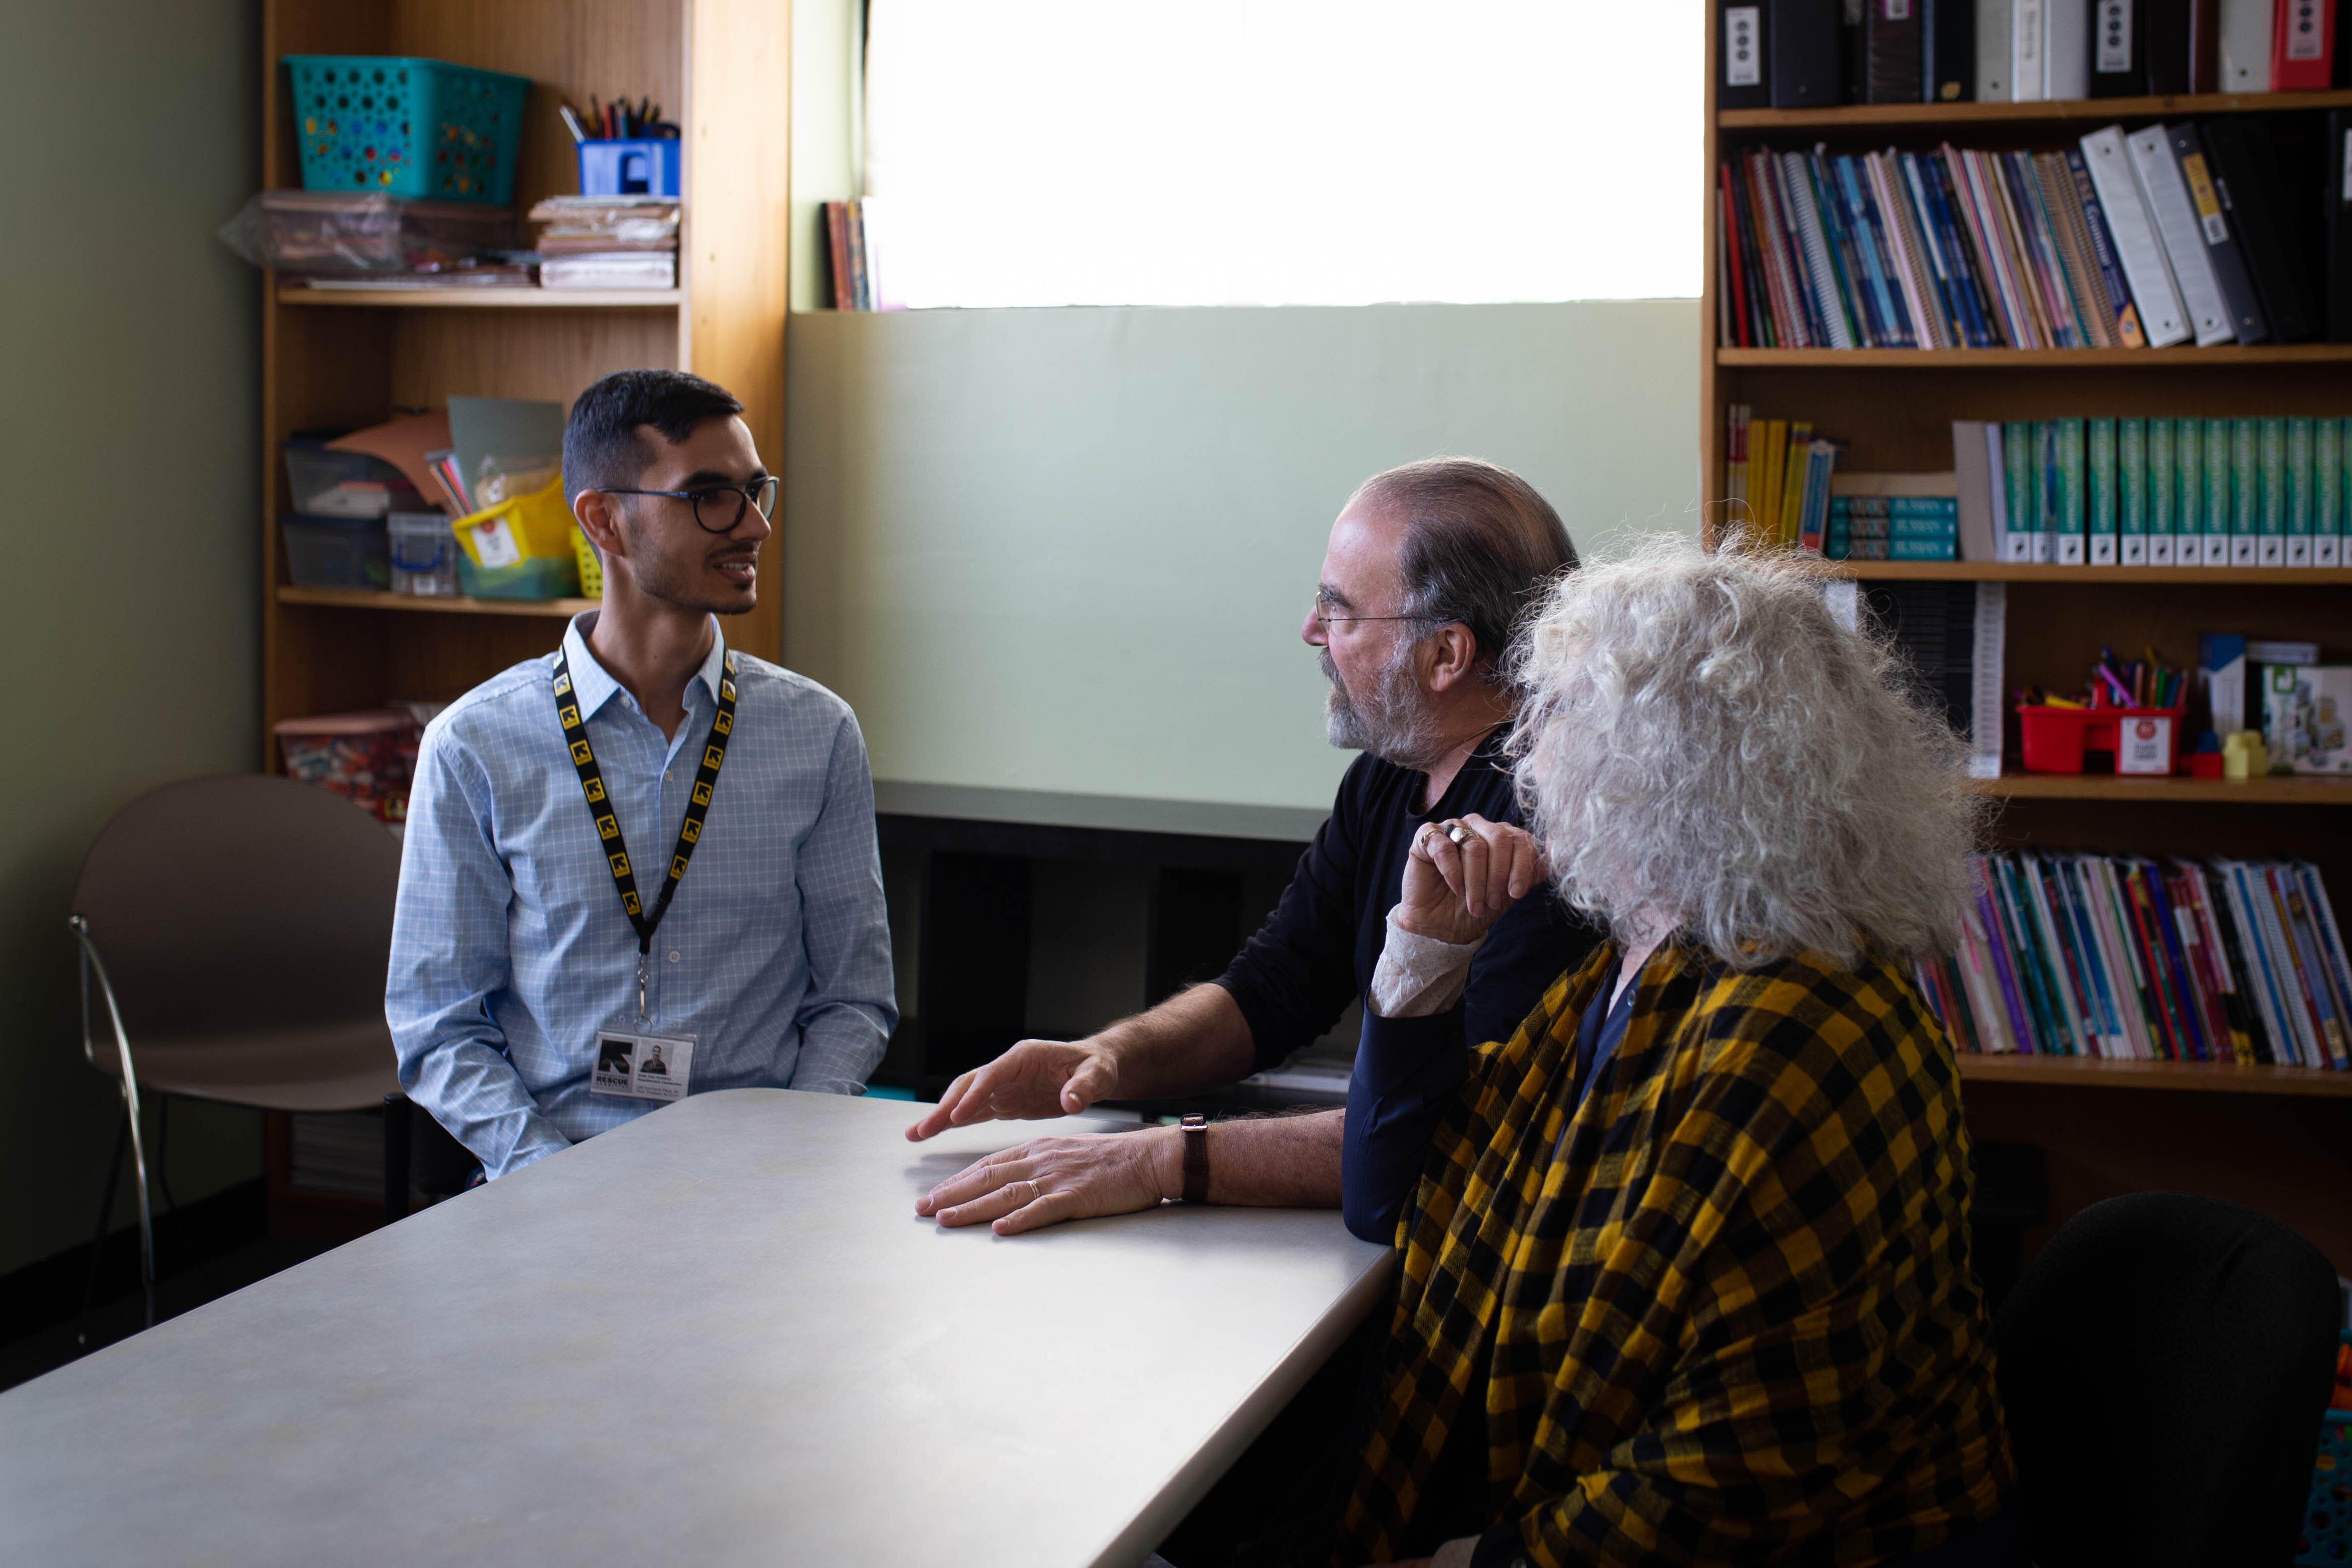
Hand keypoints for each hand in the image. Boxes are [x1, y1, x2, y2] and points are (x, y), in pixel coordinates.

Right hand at [904, 1038, 1116, 1140]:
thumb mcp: (1097, 1074)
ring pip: (965, 1099)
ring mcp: (1004, 1086)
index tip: (957, 1115)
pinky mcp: (1006, 1101)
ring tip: (915, 1135)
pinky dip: (955, 1122)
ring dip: (942, 1116)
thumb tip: (1071, 1101)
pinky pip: (975, 1111)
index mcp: (1024, 1057)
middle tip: (921, 1130)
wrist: (1096, 1067)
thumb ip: (1084, 1087)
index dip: (974, 1095)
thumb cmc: (1097, 1066)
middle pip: (968, 1086)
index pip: (992, 1075)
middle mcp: (1007, 1069)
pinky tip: (935, 1133)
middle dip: (944, 1108)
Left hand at [915, 1129, 1178, 1234]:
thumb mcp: (1067, 1155)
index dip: (958, 1180)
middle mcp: (1042, 1160)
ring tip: (945, 1219)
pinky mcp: (1077, 1196)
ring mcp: (1059, 1178)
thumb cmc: (1112, 1161)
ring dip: (973, 1208)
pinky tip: (1001, 1229)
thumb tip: (1012, 1186)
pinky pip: (1044, 1209)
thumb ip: (1039, 1167)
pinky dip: (1020, 1219)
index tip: (934, 1193)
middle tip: (923, 1208)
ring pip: (1007, 1193)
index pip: (989, 1165)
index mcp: (1038, 1150)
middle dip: (952, 1194)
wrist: (1149, 1158)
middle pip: (988, 1178)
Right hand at [1397, 813, 1544, 945]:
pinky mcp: (1427, 837)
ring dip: (1476, 881)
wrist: (1442, 925)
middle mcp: (1480, 827)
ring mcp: (1453, 829)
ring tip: (1475, 903)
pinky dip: (1452, 872)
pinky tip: (1456, 888)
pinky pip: (1443, 846)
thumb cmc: (1477, 906)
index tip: (1516, 894)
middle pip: (1499, 838)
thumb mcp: (1510, 893)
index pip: (1522, 839)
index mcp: (1503, 836)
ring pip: (1473, 845)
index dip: (1522, 867)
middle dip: (1498, 876)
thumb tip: (1559, 851)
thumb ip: (1533, 872)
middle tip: (1492, 902)